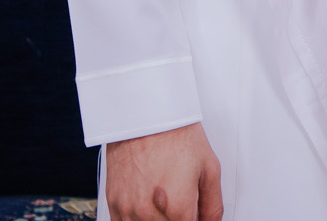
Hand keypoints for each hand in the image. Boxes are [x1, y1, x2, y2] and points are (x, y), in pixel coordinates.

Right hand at [105, 122, 223, 220]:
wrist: (145, 115)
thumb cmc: (176, 135)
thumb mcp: (209, 168)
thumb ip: (213, 205)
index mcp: (178, 208)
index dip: (194, 220)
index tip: (194, 212)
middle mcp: (150, 213)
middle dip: (178, 218)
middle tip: (180, 201)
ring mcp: (129, 210)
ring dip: (158, 219)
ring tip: (164, 197)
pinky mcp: (114, 203)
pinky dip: (138, 218)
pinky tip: (147, 203)